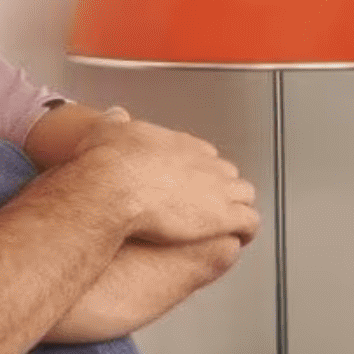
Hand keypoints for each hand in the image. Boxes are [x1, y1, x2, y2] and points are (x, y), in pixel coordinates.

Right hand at [77, 108, 259, 245]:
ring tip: (231, 222)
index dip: (198, 171)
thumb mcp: (105, 132)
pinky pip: (249, 222)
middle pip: (227, 173)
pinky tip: (241, 237)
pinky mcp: (223, 215)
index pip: (203, 155)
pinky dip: (247, 230)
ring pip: (244, 195)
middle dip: (222, 189)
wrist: (116, 189)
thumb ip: (114, 123)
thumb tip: (116, 116)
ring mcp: (217, 189)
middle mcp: (203, 164)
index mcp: (179, 145)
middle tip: (209, 204)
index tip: (190, 182)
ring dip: (239, 207)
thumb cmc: (109, 165)